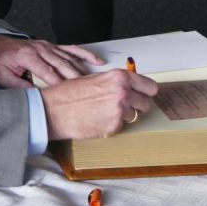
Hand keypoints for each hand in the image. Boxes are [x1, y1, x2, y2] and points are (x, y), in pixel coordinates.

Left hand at [0, 35, 104, 88]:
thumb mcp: (3, 76)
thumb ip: (18, 86)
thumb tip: (36, 97)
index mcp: (28, 56)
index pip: (47, 72)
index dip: (59, 84)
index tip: (70, 95)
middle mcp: (41, 49)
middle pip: (62, 65)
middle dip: (74, 79)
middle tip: (87, 92)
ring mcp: (48, 46)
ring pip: (69, 58)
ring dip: (81, 70)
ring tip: (94, 82)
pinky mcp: (52, 46)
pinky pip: (71, 49)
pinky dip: (84, 54)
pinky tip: (96, 61)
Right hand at [41, 68, 158, 140]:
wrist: (56, 109)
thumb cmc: (71, 93)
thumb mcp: (97, 78)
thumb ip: (117, 82)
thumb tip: (132, 87)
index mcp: (120, 77)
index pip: (150, 87)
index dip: (147, 91)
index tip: (145, 94)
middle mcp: (123, 93)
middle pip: (146, 103)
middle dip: (137, 105)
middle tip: (123, 104)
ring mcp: (119, 112)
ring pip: (134, 116)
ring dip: (124, 115)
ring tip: (106, 111)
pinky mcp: (114, 128)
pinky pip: (121, 126)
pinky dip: (113, 124)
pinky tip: (99, 119)